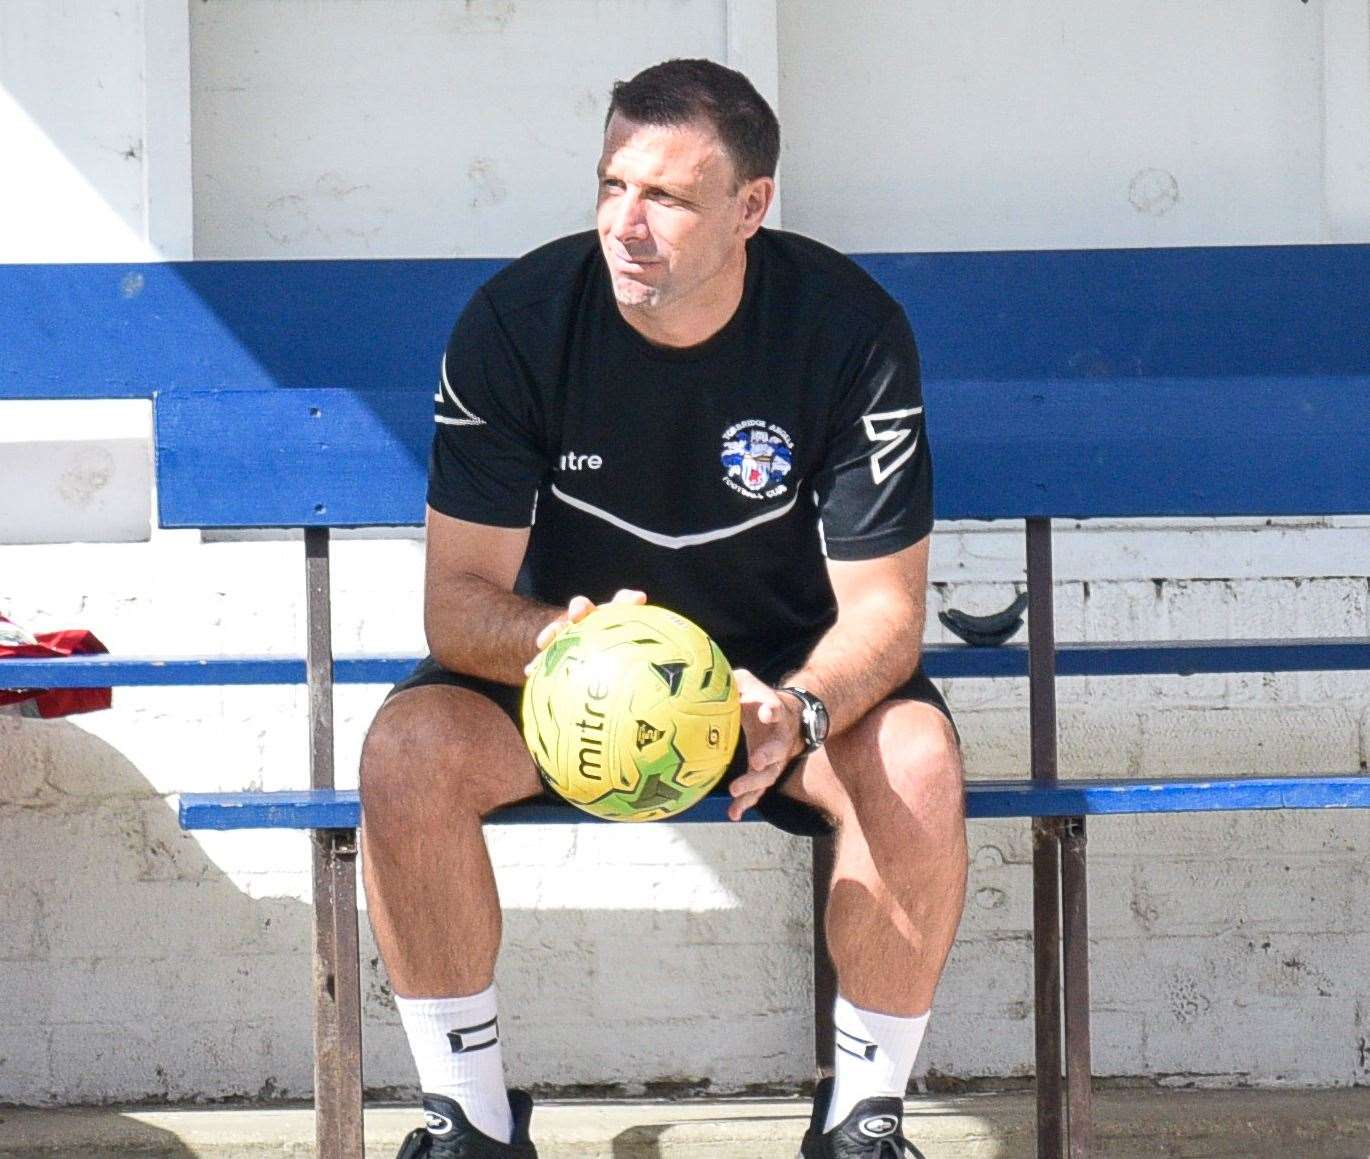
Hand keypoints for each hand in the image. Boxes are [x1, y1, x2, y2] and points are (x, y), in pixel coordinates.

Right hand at [524, 588, 646, 674]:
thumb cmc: (620, 667)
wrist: (590, 664)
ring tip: (545, 641)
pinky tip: (530, 670)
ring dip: (555, 630)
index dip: (628, 599)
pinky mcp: (558, 646)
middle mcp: (594, 621)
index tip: (637, 598)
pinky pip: (548, 652)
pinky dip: (539, 660)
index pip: (624, 604)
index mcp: (615, 621)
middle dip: (581, 608)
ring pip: (562, 627)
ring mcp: (574, 632)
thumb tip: (678, 701)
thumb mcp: (636, 669)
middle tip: (578, 613)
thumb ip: (648, 673)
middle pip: (588, 610)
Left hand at [726, 670, 804, 821]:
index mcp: (774, 711)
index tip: (767, 713)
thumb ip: (735, 680)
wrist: (787, 719)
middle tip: (755, 761)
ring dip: (754, 784)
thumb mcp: (749, 683)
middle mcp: (779, 738)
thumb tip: (709, 675)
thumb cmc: (760, 699)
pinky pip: (757, 791)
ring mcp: (775, 759)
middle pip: (778, 749)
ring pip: (768, 775)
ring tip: (736, 792)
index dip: (771, 710)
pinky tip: (733, 814)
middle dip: (768, 755)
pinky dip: (746, 802)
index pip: (775, 708)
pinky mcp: (766, 774)